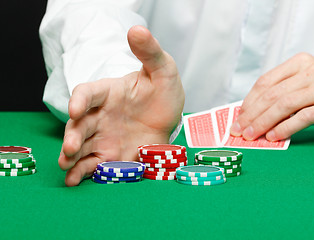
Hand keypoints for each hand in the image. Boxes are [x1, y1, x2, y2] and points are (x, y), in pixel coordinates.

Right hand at [59, 26, 184, 185]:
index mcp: (110, 92)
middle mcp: (101, 115)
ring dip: (71, 156)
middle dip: (73, 135)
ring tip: (66, 167)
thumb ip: (150, 52)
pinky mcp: (110, 155)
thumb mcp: (163, 70)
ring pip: (82, 146)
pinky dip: (82, 172)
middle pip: (80, 124)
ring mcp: (104, 136)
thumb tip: (137, 29)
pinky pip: (93, 164)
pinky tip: (74, 181)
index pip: (89, 92)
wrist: (169, 118)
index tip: (77, 108)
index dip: (80, 99)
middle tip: (71, 147)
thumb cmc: (162, 91)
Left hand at [230, 52, 313, 140]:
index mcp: (300, 63)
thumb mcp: (306, 84)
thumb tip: (252, 112)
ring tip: (252, 136)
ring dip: (263, 123)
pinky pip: (304, 117)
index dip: (249, 101)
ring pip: (284, 105)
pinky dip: (285, 128)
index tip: (238, 117)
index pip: (266, 82)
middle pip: (272, 94)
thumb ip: (283, 92)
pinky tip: (274, 136)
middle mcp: (312, 71)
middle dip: (252, 115)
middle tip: (239, 131)